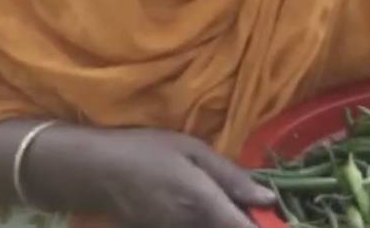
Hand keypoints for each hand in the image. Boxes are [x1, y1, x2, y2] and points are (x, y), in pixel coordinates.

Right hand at [30, 126, 274, 227]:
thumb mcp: (190, 150)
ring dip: (225, 221)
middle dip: (247, 222)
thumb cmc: (143, 150)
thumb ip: (230, 176)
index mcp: (204, 203)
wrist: (92, 173)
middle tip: (257, 208)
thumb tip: (269, 197)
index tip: (277, 220)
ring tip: (228, 205)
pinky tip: (203, 208)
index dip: (266, 227)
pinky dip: (206, 222)